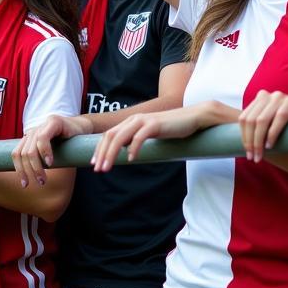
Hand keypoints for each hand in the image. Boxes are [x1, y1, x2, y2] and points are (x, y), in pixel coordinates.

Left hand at [12, 114, 92, 188]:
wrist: (83, 128)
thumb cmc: (67, 144)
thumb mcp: (48, 154)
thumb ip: (38, 159)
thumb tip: (26, 180)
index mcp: (29, 138)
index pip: (16, 154)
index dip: (19, 170)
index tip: (25, 184)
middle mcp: (33, 131)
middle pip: (23, 154)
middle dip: (29, 171)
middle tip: (39, 182)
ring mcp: (42, 125)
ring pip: (31, 149)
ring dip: (36, 167)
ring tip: (44, 178)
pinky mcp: (53, 121)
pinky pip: (43, 139)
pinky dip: (44, 152)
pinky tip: (50, 162)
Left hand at [91, 102, 231, 171]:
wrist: (192, 117)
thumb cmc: (172, 128)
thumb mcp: (151, 134)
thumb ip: (138, 139)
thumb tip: (126, 152)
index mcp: (132, 121)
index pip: (109, 134)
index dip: (99, 149)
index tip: (95, 164)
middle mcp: (135, 119)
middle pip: (111, 136)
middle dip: (101, 153)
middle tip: (97, 169)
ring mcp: (145, 120)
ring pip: (121, 137)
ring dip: (111, 153)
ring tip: (107, 168)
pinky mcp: (156, 124)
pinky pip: (140, 136)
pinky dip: (133, 148)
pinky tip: (132, 159)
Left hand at [238, 90, 287, 163]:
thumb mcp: (272, 130)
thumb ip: (259, 131)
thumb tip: (236, 146)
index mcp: (263, 100)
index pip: (244, 117)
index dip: (243, 137)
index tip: (247, 154)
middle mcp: (272, 95)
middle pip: (251, 119)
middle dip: (250, 142)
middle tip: (254, 159)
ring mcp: (285, 97)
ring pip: (262, 119)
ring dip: (259, 141)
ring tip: (262, 156)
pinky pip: (281, 116)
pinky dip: (273, 132)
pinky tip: (272, 145)